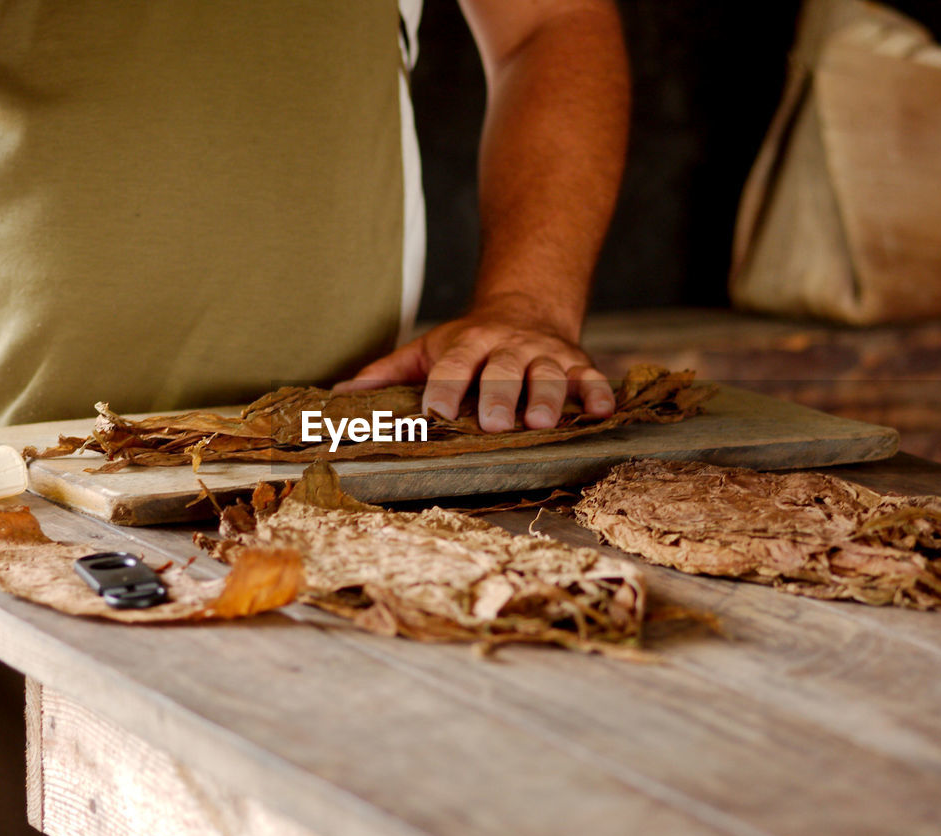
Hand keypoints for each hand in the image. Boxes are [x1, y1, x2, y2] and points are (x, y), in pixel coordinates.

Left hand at [336, 304, 614, 432]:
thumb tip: (338, 393)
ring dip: (547, 397)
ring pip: (548, 374)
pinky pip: (591, 377)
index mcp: (468, 344)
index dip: (444, 388)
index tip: (434, 413)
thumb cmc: (469, 343)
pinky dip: (598, 393)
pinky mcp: (576, 363)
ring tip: (542, 423)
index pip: (453, 366)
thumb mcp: (427, 349)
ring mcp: (545, 354)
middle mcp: (508, 347)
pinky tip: (602, 412)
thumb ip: (387, 372)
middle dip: (499, 396)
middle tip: (494, 424)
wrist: (527, 305)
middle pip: (503, 370)